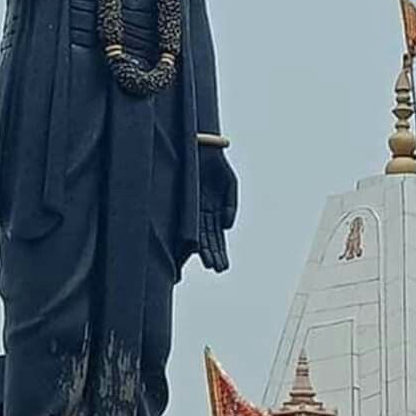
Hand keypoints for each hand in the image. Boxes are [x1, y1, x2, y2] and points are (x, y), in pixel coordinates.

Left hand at [198, 144, 237, 272]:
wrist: (202, 148)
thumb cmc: (216, 165)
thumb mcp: (230, 184)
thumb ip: (230, 205)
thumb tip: (226, 226)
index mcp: (215, 210)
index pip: (217, 236)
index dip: (220, 251)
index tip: (223, 266)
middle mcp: (203, 213)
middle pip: (208, 238)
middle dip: (213, 253)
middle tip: (216, 268)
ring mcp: (193, 208)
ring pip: (198, 233)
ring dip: (203, 248)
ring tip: (208, 263)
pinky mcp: (185, 201)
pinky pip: (188, 219)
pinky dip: (190, 233)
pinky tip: (192, 246)